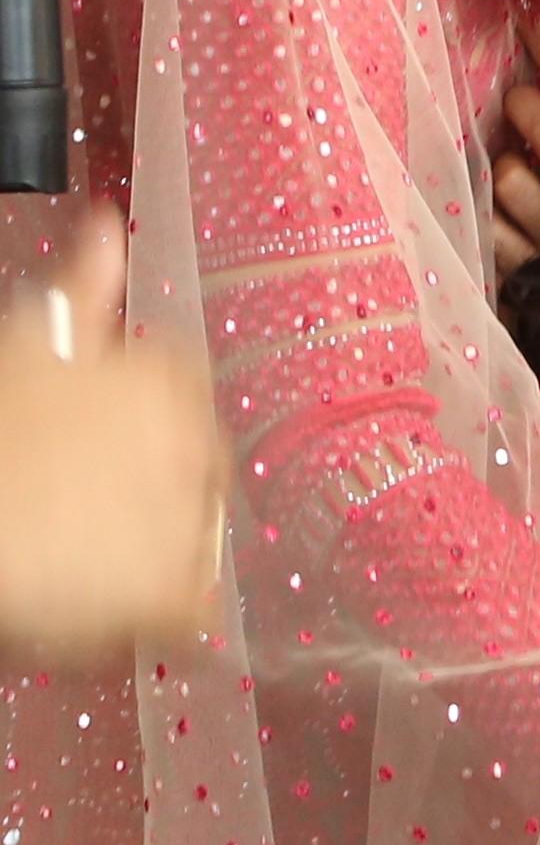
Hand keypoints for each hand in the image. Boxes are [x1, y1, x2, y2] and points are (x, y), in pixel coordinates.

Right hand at [0, 212, 222, 654]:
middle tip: (84, 511)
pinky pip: (192, 614)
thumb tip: (108, 224)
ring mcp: (195, 519)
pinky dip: (166, 619)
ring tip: (85, 558)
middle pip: (196, 475)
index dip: (139, 437)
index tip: (99, 455)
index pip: (186, 409)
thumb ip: (85, 281)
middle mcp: (203, 442)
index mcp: (176, 378)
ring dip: (152, 551)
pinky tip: (121, 612)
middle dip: (152, 492)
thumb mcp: (33, 333)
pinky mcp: (176, 591)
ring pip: (191, 542)